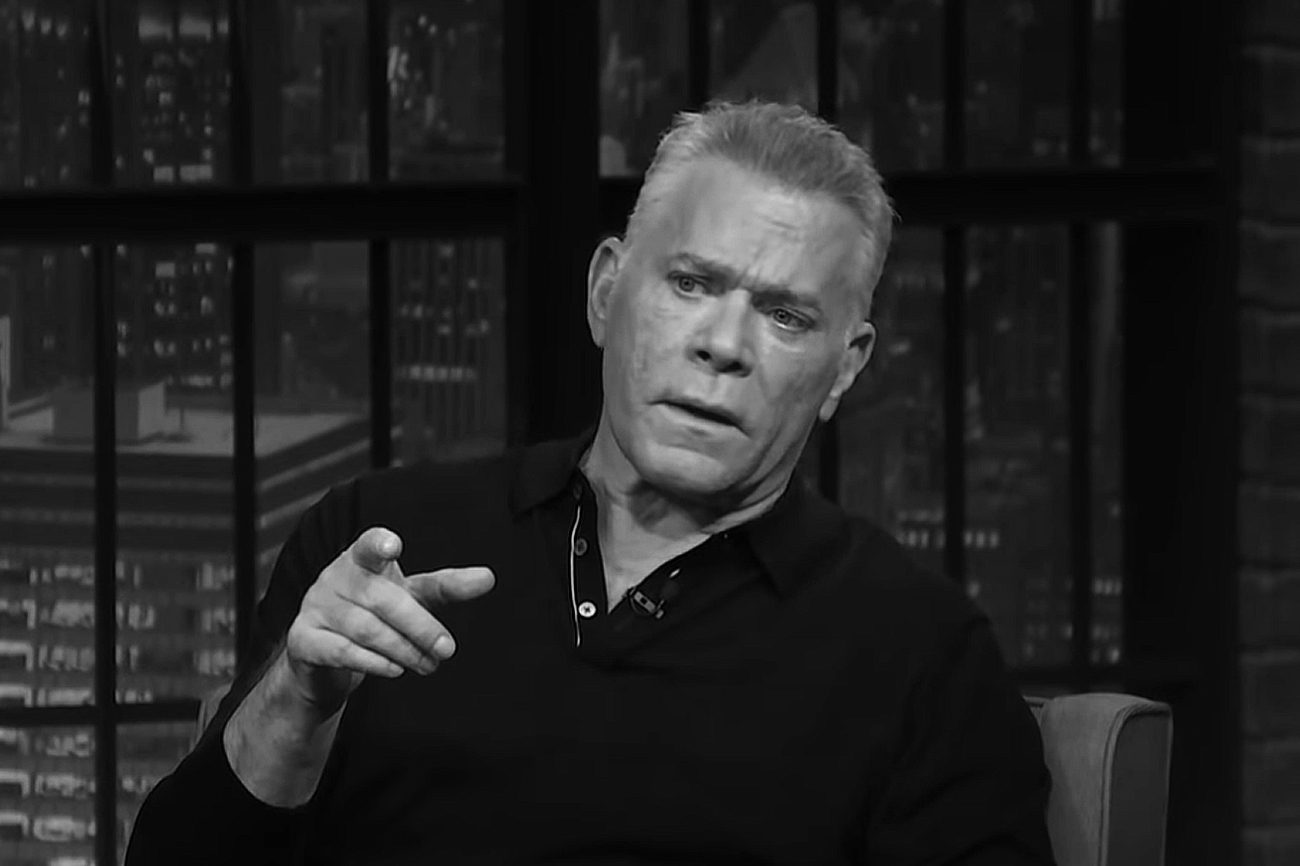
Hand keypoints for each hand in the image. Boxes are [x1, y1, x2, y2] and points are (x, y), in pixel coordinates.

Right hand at [280, 527, 494, 716]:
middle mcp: (334, 577)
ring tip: (428, 665)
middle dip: (420, 626)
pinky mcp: (302, 640)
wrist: (324, 661)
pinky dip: (372, 662)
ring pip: (364, 628)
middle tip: (447, 650)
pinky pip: (340, 651)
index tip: (394, 547)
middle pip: (381, 598)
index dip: (379, 544)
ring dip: (403, 649)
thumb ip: (446, 587)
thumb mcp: (412, 598)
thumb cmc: (375, 616)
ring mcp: (314, 607)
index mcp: (361, 559)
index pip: (369, 545)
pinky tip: (396, 670)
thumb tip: (489, 577)